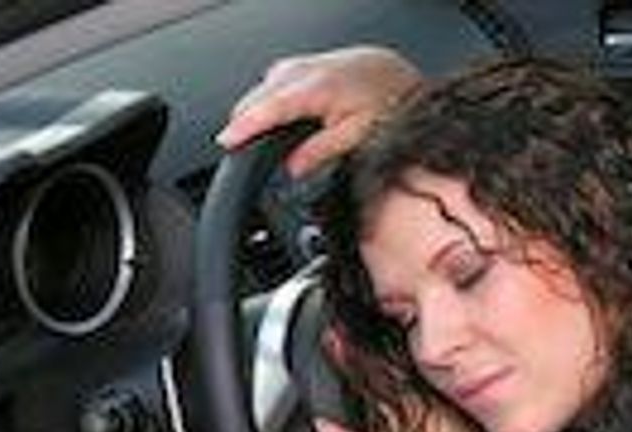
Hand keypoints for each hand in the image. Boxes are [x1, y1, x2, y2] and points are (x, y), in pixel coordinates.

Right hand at [216, 46, 421, 177]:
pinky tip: (276, 112)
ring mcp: (308, 63)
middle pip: (260, 94)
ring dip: (257, 107)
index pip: (269, 108)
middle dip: (244, 119)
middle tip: (235, 148)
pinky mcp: (311, 63)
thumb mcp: (358, 137)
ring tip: (252, 133)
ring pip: (267, 84)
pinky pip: (279, 78)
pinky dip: (270, 96)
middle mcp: (308, 70)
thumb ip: (320, 152)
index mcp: (317, 88)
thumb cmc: (389, 103)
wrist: (405, 77)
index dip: (244, 126)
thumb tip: (292, 168)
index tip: (226, 142)